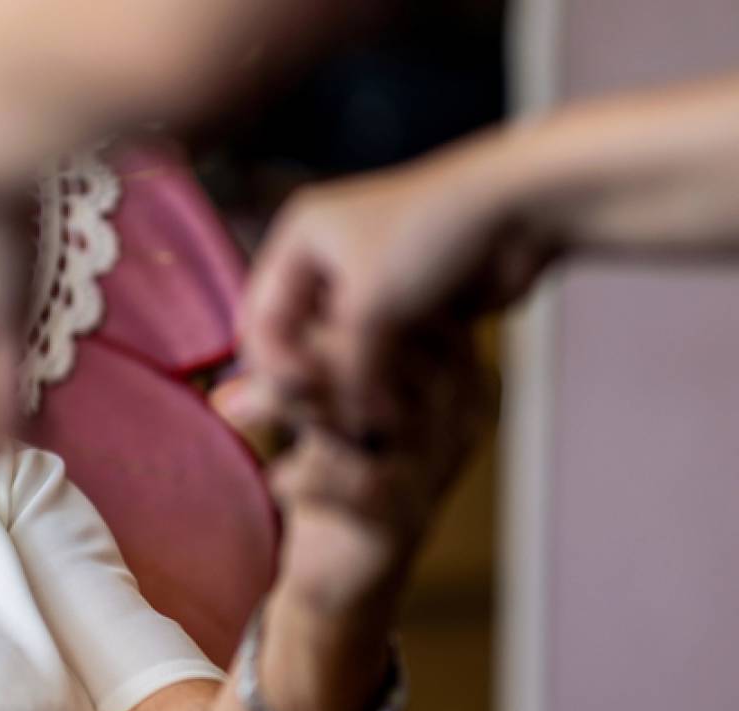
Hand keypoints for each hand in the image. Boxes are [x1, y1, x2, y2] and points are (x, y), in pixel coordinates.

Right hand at [243, 149, 546, 439]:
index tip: (306, 399)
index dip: (274, 366)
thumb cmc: (433, 234)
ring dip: (353, 384)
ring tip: (371, 416)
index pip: (260, 319)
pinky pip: (382, 353)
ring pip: (341, 350)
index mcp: (299, 239)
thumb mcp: (372, 307)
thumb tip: (353, 430)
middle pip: (297, 338)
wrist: (523, 207)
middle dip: (313, 380)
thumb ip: (348, 372)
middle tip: (333, 418)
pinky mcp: (410, 302)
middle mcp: (326, 257)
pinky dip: (386, 378)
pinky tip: (399, 403)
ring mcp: (370, 280)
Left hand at [267, 325, 494, 613]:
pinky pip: (356, 482)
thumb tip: (273, 304)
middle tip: (250, 367)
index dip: (340, 309)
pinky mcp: (402, 521)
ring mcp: (434, 470)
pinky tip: (277, 481)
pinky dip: (304, 477)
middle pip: (391, 352)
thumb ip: (319, 350)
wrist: (338, 577)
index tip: (279, 321)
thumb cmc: (335, 469)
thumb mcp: (329, 397)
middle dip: (310, 350)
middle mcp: (454, 418)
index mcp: (447, 375)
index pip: (407, 313)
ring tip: (237, 406)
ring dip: (293, 402)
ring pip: (370, 408)